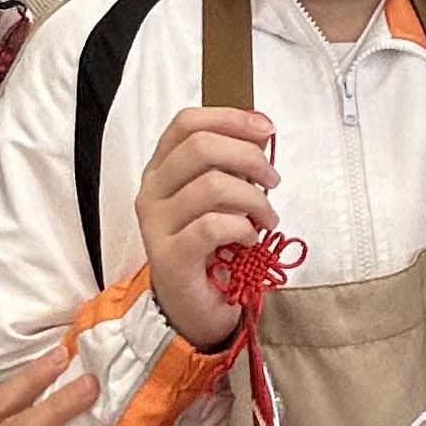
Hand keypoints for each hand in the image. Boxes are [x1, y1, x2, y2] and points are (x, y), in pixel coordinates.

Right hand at [137, 104, 277, 351]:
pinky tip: (250, 238)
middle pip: (200, 147)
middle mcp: (152, 191)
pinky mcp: (170, 256)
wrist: (192, 307)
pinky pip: (212, 226)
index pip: (186, 123)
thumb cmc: (209, 248)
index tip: (266, 129)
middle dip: (249, 158)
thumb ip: (231, 165)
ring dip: (253, 199)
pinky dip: (242, 228)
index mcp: (161, 169)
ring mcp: (156, 225)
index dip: (229, 118)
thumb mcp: (220, 198)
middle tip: (273, 180)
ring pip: (211, 186)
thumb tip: (260, 132)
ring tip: (267, 218)